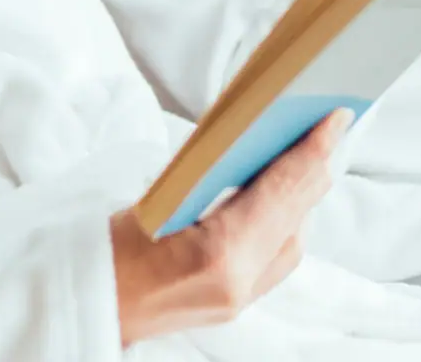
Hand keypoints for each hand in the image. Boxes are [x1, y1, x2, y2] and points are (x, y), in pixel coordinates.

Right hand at [112, 110, 350, 346]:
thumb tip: (253, 133)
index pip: (281, 191)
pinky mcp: (234, 304)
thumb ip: (211, 169)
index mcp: (219, 254)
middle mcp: (238, 283)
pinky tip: (282, 193)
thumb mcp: (156, 191)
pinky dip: (286, 219)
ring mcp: (239, 300)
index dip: (311, 149)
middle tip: (330, 123)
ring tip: (310, 150)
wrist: (85, 302)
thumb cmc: (107, 244)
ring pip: (293, 239)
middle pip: (295, 216)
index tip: (335, 116)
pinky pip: (277, 256)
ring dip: (303, 193)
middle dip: (314, 167)